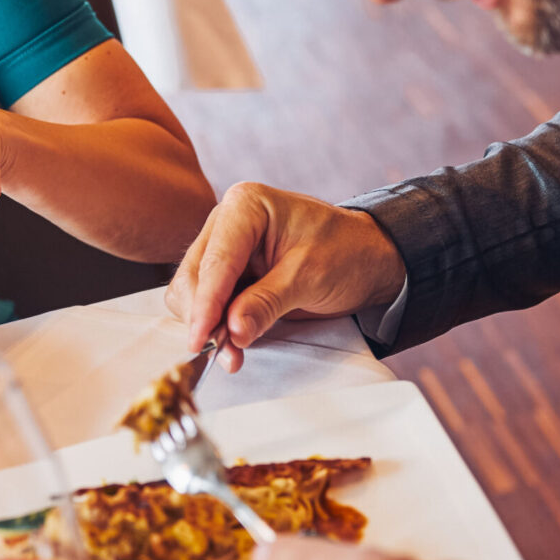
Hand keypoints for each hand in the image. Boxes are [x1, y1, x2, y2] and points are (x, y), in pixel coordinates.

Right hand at [166, 183, 404, 368]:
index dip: (206, 303)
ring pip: (191, 292)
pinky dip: (214, 326)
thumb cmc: (346, 252)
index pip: (216, 260)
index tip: (200, 339)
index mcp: (246, 205)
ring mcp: (224, 248)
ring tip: (232, 353)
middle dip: (204, 317)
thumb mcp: (310, 277)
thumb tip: (232, 332)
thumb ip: (267, 303)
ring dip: (207, 325)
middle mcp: (226, 223)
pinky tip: (233, 343)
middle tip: (222, 353)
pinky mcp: (228, 274)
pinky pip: (206, 303)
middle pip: (193, 276)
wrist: (368, 260)